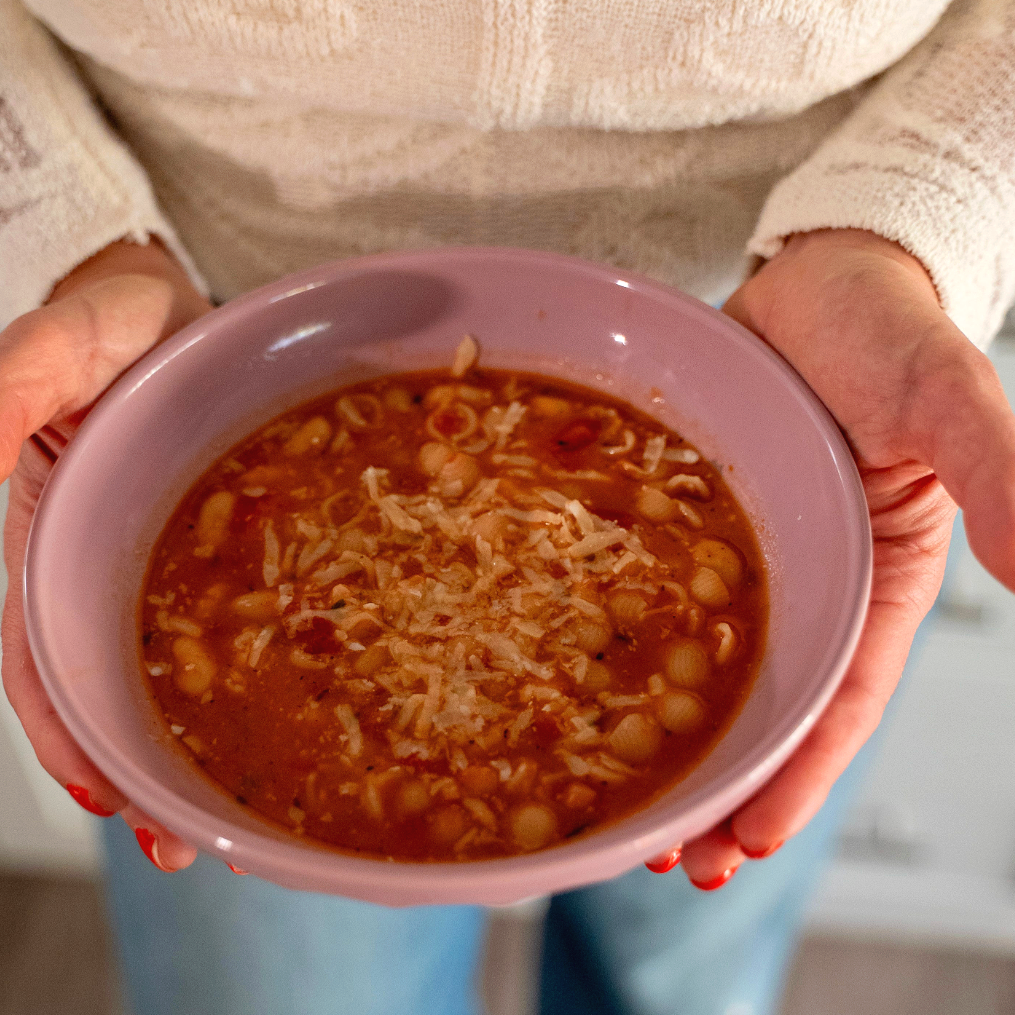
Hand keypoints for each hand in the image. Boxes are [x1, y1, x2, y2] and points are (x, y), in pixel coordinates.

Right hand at [1, 238, 211, 871]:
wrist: (175, 304)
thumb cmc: (112, 315)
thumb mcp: (66, 335)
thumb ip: (17, 376)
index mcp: (45, 529)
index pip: (37, 648)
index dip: (62, 724)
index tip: (101, 794)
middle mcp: (92, 558)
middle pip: (95, 683)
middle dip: (125, 766)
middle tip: (175, 845)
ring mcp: (149, 558)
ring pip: (150, 668)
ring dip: (175, 745)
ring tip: (220, 823)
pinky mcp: (209, 545)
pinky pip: (216, 621)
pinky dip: (228, 680)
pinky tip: (271, 723)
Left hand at [664, 229, 1014, 887]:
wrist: (820, 273)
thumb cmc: (892, 331)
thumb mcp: (949, 403)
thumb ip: (1004, 477)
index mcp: (872, 582)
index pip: (839, 705)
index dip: (798, 778)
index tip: (746, 842)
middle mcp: (808, 583)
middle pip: (765, 707)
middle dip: (726, 787)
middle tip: (670, 859)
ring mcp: (746, 555)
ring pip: (704, 665)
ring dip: (673, 736)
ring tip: (626, 808)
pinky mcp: (688, 519)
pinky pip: (649, 593)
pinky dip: (624, 644)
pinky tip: (580, 678)